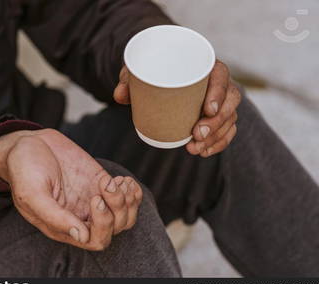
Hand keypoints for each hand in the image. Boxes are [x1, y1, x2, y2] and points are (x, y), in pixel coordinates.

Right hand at [0, 129, 142, 250]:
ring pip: (124, 215)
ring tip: (117, 182)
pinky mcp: (100, 183)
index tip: (95, 198)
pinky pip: (125, 196)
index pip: (95, 240)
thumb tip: (81, 236)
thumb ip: (55, 217)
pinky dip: (131, 191)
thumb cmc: (24, 169)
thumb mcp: (32, 194)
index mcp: (64, 226)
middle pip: (115, 228)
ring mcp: (93, 199)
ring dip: (128, 201)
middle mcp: (81, 216)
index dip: (103, 224)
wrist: (29, 143)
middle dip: (118, 210)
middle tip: (107, 186)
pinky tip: (122, 180)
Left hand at [114, 60, 240, 156]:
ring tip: (194, 148)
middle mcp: (217, 82)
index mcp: (204, 65)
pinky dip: (218, 144)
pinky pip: (226, 131)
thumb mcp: (141, 71)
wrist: (161, 77)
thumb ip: (129, 79)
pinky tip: (204, 152)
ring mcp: (220, 101)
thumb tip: (119, 95)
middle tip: (197, 134)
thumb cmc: (154, 71)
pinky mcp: (218, 116)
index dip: (219, 93)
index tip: (207, 109)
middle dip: (217, 122)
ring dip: (215, 137)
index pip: (221, 75)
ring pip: (229, 119)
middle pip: (230, 101)